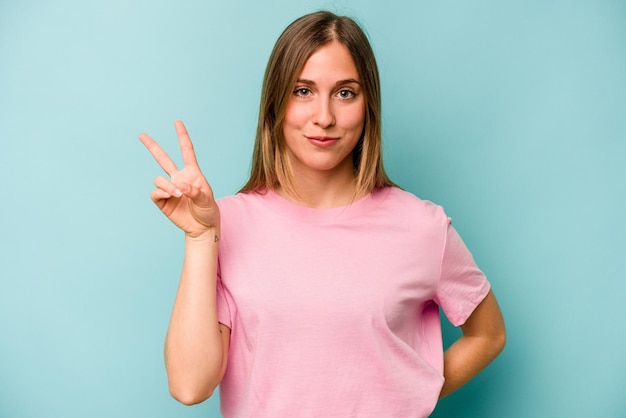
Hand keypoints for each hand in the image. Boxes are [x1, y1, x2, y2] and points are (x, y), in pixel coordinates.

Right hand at [139, 120, 219, 238]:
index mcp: (192, 173)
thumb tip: (181, 187)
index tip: (177, 122)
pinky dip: (161, 193)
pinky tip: (168, 196)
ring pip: (158, 179)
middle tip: (141, 135)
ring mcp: (169, 189)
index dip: (182, 136)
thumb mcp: (207, 199)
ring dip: (167, 185)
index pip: (186, 151)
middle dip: (152, 147)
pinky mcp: (163, 201)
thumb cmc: (207, 210)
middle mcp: (178, 178)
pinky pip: (155, 193)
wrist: (202, 227)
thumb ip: (195, 192)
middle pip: (163, 159)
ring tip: (177, 194)